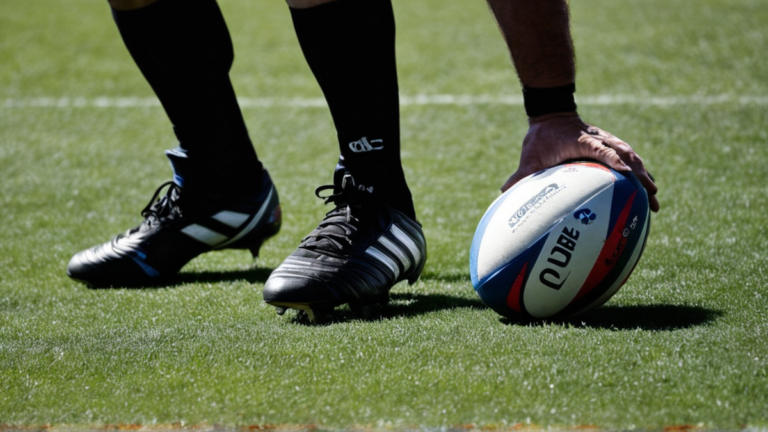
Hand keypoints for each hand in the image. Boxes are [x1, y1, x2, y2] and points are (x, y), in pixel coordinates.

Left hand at [501, 112, 659, 211]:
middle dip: (640, 174)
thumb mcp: (531, 154)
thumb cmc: (541, 136)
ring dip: (645, 176)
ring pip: (632, 158)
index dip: (614, 160)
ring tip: (655, 198)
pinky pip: (629, 160)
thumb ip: (522, 173)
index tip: (627, 173)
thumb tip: (505, 190)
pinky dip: (639, 173)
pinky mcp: (610, 146)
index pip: (602, 150)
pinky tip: (647, 189)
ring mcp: (608, 142)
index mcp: (583, 141)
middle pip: (627, 156)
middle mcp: (601, 140)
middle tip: (652, 195)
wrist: (551, 114)